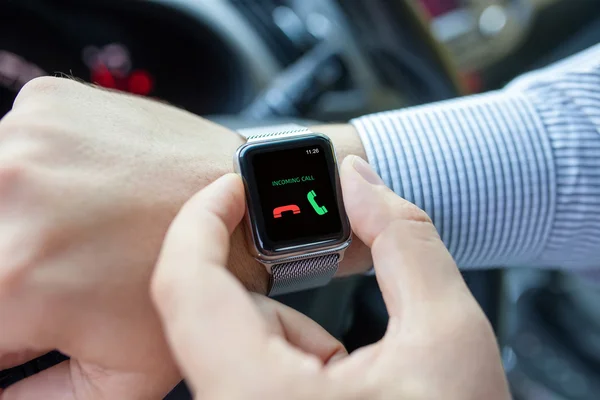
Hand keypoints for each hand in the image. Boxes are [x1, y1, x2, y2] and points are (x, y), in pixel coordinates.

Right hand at [0, 77, 256, 397]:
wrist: (250, 204)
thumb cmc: (200, 285)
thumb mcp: (118, 378)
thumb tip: (5, 390)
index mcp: (11, 277)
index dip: (8, 322)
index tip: (28, 312)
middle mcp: (4, 194)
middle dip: (12, 266)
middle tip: (56, 266)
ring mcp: (23, 137)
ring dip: (17, 217)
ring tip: (77, 226)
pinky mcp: (47, 101)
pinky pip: (13, 142)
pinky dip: (38, 171)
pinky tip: (89, 186)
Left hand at [152, 157, 509, 398]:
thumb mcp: (448, 338)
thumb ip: (404, 242)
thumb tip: (361, 184)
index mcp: (259, 396)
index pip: (186, 283)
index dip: (205, 217)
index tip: (237, 186)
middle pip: (217, 309)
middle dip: (277, 279)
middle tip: (321, 256)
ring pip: (235, 341)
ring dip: (291, 325)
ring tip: (350, 355)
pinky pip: (246, 368)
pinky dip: (289, 351)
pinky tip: (338, 372)